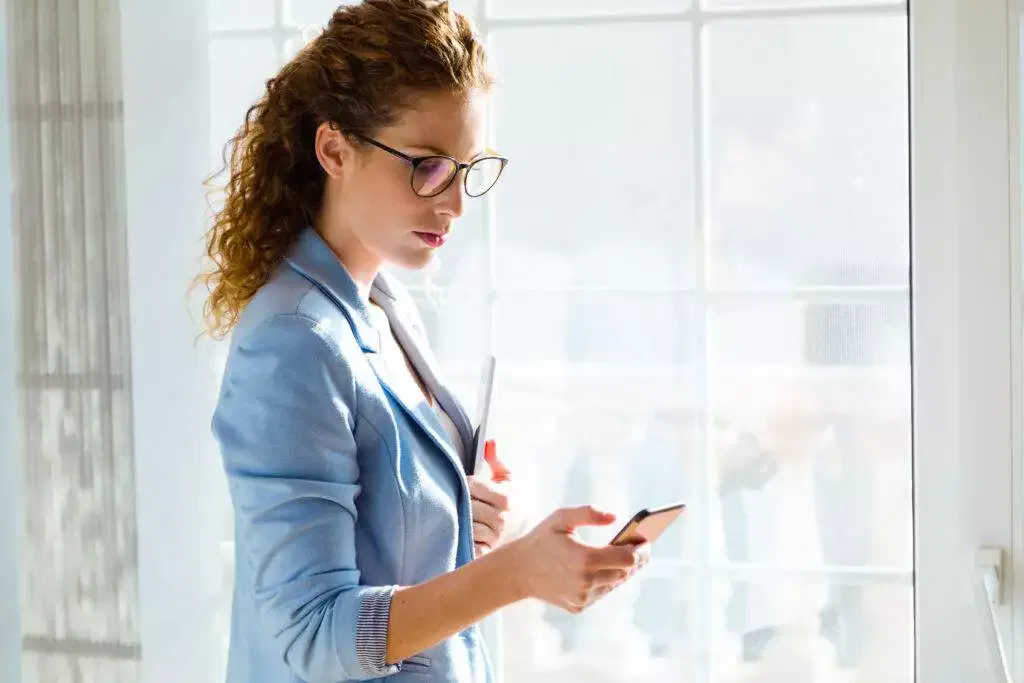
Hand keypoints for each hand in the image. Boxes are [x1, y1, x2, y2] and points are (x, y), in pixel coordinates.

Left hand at [470, 440, 513, 556]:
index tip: (464, 487)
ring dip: (459, 521)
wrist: (525, 540)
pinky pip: (466, 544)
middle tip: (459, 503)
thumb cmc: (510, 506)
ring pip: (465, 524)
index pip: (471, 485)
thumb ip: (496, 462)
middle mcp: (501, 518)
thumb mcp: (507, 482)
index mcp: (505, 498)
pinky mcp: (485, 552)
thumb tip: (489, 443)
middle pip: (466, 504)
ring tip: (461, 519)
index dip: (465, 485)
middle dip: (460, 502)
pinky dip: (462, 540)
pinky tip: (463, 536)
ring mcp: (494, 538)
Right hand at [507, 505, 649, 612]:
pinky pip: (601, 593)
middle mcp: (586, 581)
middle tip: (641, 547)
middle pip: (625, 572)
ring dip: (622, 570)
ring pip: (615, 584)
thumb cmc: (541, 540)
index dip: (641, 550)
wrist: (518, 571)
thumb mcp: (561, 518)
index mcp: (584, 558)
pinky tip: (604, 570)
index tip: (646, 541)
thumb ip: (589, 513)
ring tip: (625, 557)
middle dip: (635, 559)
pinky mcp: (579, 606)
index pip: (627, 559)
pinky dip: (606, 581)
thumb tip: (614, 516)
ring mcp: (582, 596)